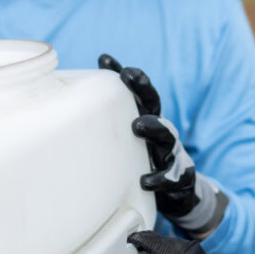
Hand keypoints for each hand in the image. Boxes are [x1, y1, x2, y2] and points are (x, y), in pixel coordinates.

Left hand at [99, 54, 228, 237]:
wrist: (180, 194)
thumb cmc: (147, 162)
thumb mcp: (132, 143)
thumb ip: (111, 125)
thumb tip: (74, 104)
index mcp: (149, 122)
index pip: (139, 94)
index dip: (125, 76)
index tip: (105, 59)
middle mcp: (162, 134)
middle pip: (154, 106)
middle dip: (142, 88)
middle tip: (128, 78)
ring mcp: (172, 155)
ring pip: (167, 137)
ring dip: (154, 128)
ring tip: (137, 126)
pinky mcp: (179, 180)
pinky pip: (171, 178)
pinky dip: (159, 178)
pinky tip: (144, 180)